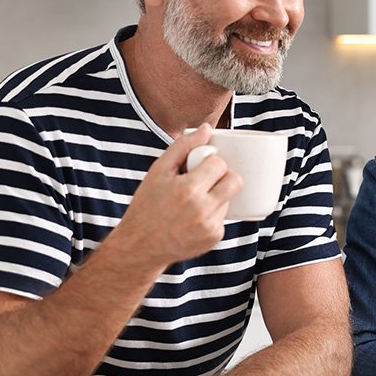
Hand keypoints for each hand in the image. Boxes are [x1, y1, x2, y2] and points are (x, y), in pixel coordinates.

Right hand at [109, 124, 242, 268]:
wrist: (140, 246)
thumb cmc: (147, 205)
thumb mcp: (158, 171)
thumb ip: (183, 146)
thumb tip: (206, 128)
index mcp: (188, 189)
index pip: (219, 164)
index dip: (210, 162)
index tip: (199, 167)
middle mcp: (202, 209)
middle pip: (235, 181)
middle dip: (223, 176)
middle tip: (207, 180)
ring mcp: (210, 226)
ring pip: (229, 199)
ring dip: (217, 196)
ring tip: (194, 202)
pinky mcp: (214, 238)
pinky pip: (223, 217)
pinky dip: (213, 214)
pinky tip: (194, 218)